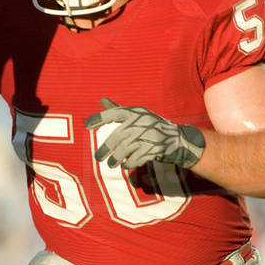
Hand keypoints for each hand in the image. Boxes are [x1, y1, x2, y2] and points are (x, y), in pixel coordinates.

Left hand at [85, 97, 205, 169]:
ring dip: (115, 159)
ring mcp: (149, 136)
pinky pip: (136, 158)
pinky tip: (125, 165)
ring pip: (125, 149)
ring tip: (110, 164)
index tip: (87, 126)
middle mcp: (142, 122)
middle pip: (117, 137)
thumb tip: (101, 100)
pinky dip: (129, 163)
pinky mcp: (155, 149)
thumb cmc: (152, 126)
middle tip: (98, 158)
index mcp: (136, 112)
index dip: (99, 118)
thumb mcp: (138, 115)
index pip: (114, 113)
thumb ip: (119, 110)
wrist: (178, 140)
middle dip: (105, 149)